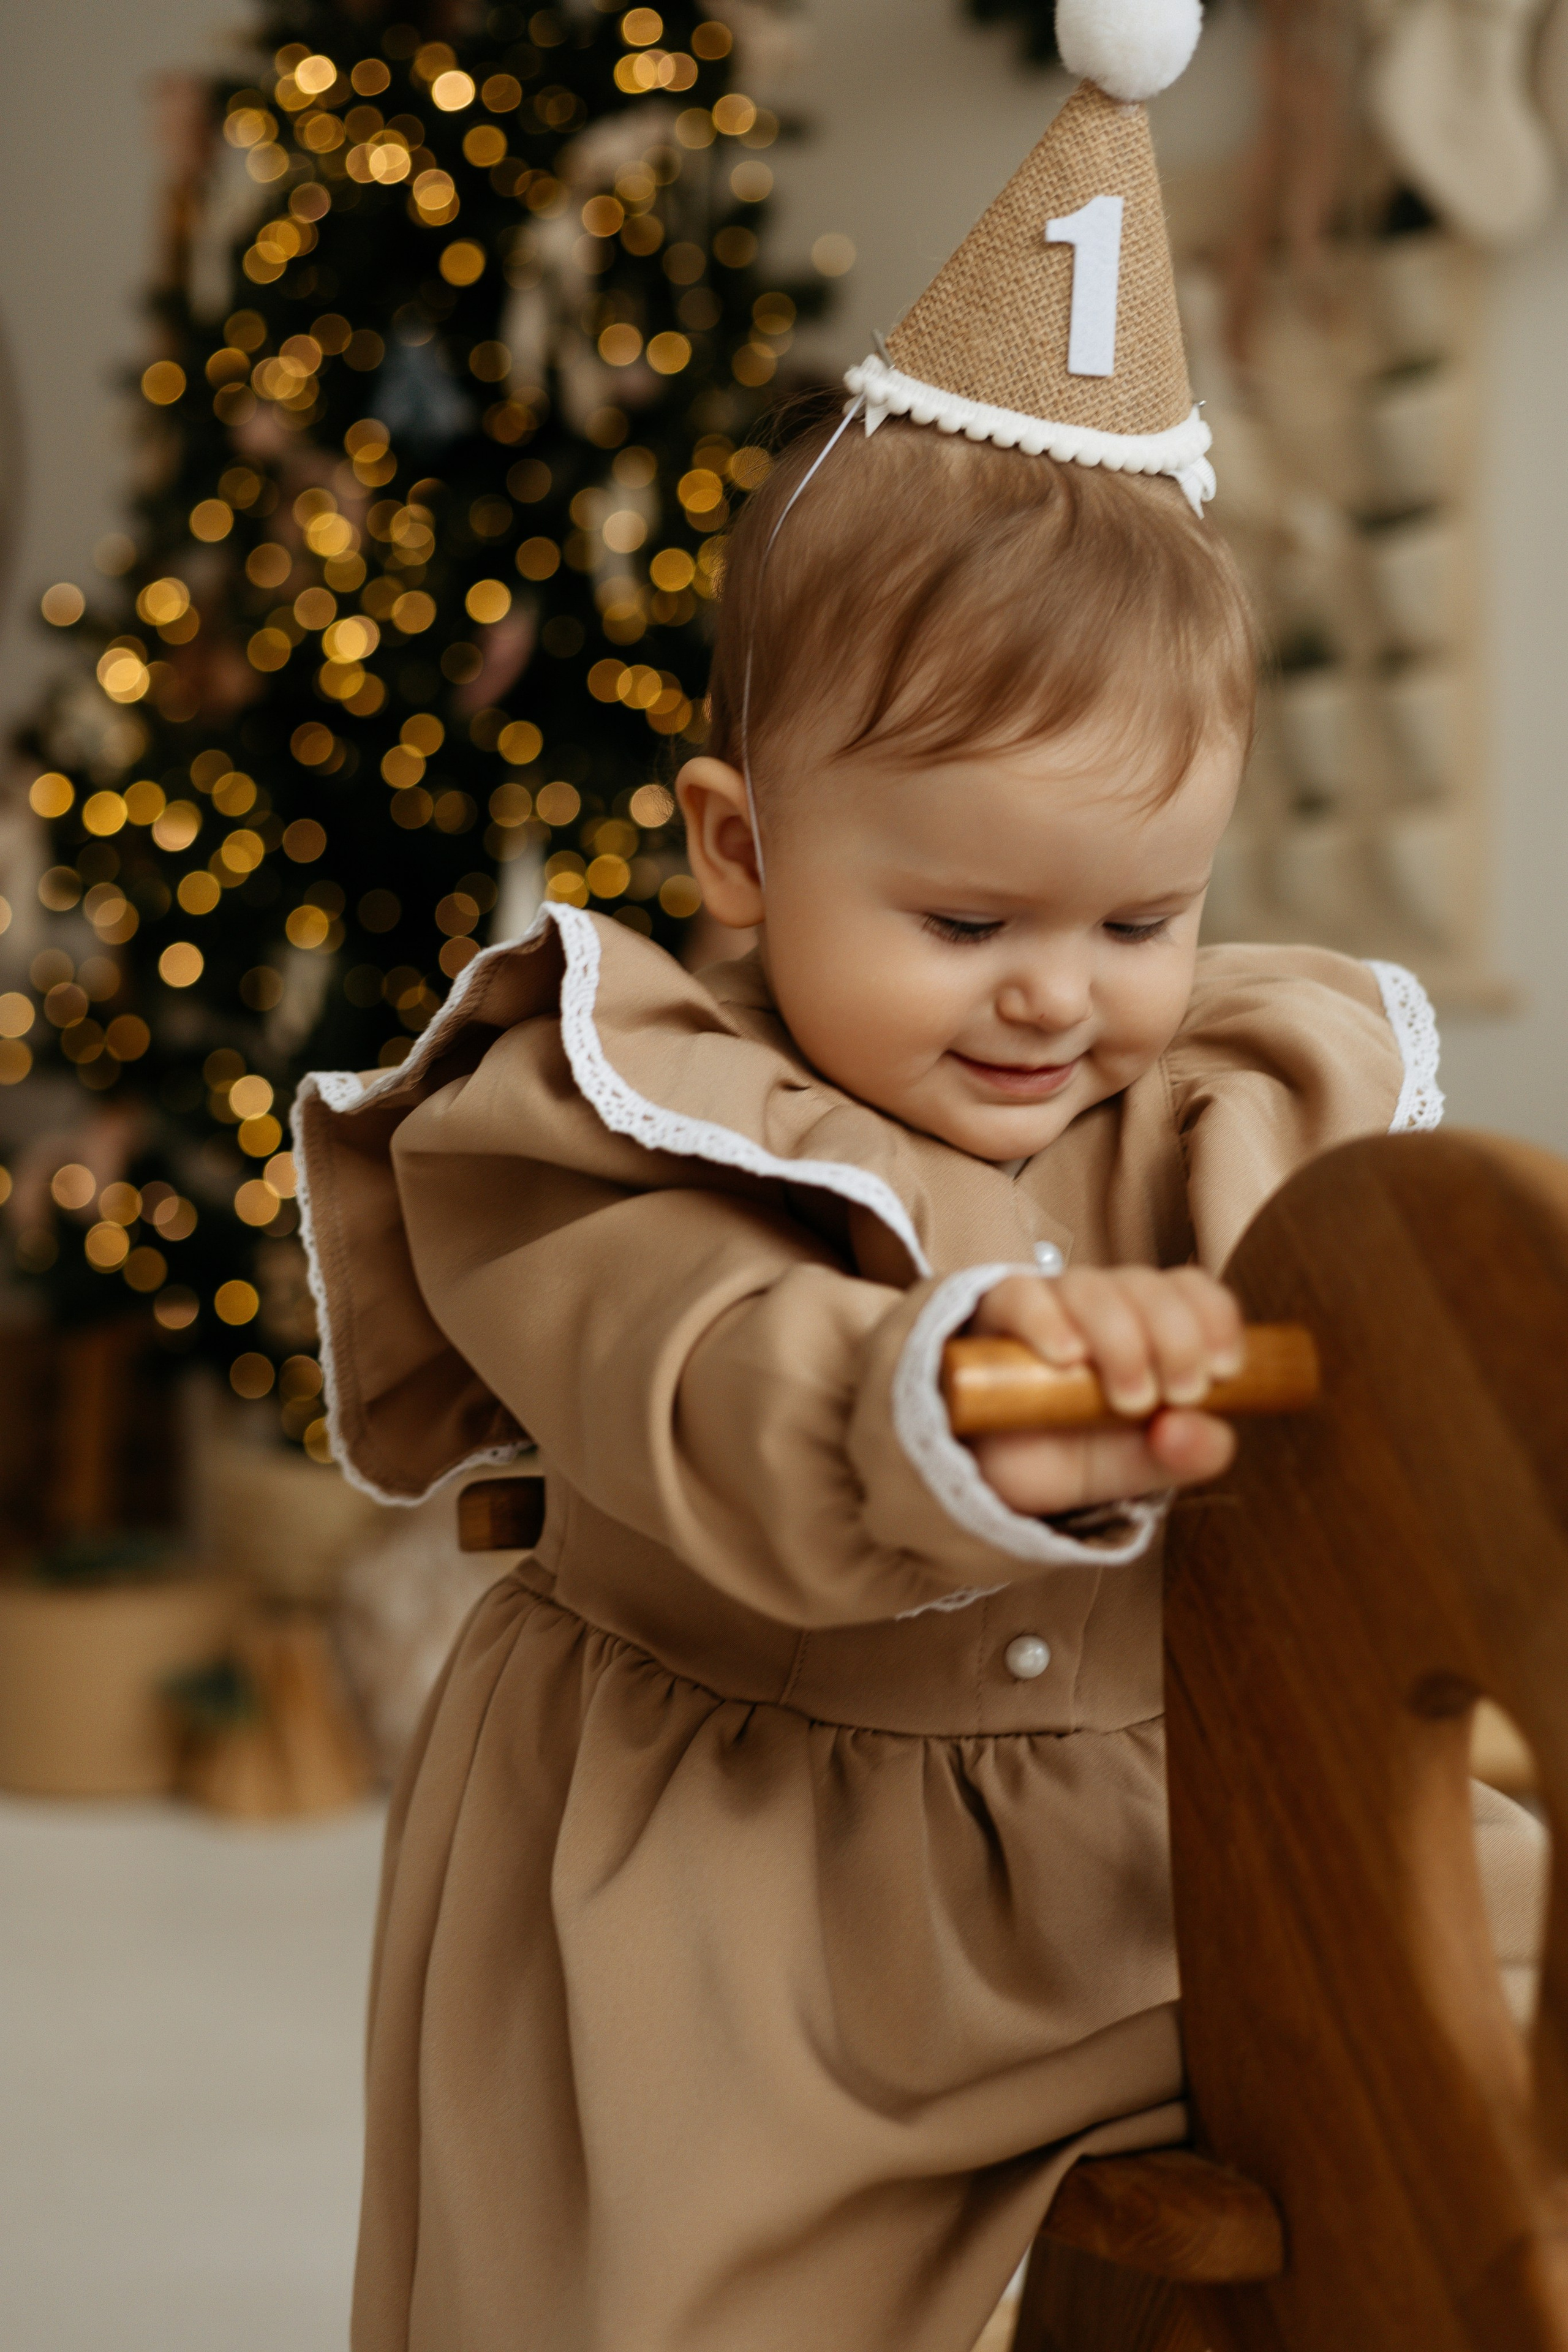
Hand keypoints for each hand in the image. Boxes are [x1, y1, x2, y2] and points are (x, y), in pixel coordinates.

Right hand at [966, 1265, 1243, 1515]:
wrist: (1008, 1478)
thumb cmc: (1088, 1454)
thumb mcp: (1149, 1465)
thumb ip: (1190, 1453)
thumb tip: (1186, 1430)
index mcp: (1154, 1326)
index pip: (1193, 1290)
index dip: (1215, 1319)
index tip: (1223, 1372)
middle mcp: (1108, 1304)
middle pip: (1150, 1287)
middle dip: (1176, 1339)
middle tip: (1176, 1395)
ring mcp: (1055, 1304)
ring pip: (1094, 1288)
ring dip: (1121, 1339)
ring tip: (1127, 1397)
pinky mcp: (1002, 1312)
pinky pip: (1022, 1295)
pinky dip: (1047, 1320)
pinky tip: (1066, 1356)